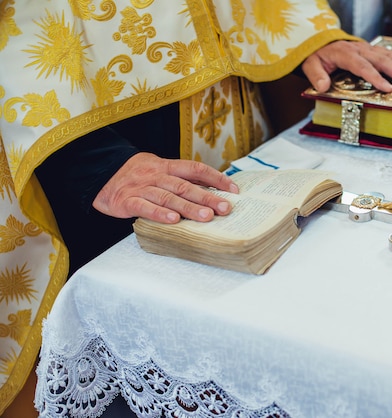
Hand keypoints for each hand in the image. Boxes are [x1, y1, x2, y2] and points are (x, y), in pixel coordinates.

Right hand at [93, 152, 238, 222]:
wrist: (98, 173)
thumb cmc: (136, 175)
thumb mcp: (159, 169)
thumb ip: (181, 178)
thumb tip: (213, 189)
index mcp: (166, 166)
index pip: (195, 169)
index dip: (216, 178)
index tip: (234, 189)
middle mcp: (156, 175)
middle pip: (185, 185)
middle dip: (207, 197)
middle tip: (226, 208)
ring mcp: (141, 188)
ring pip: (167, 197)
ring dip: (188, 207)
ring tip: (206, 217)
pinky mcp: (126, 200)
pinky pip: (144, 207)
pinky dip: (159, 213)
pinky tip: (173, 220)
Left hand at [301, 40, 391, 92]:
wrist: (319, 41)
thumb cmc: (316, 55)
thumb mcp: (310, 65)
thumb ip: (316, 76)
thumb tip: (323, 86)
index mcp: (345, 54)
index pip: (362, 67)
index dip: (376, 77)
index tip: (388, 88)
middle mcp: (359, 49)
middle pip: (381, 60)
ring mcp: (366, 48)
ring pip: (387, 55)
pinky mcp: (370, 48)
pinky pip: (387, 52)